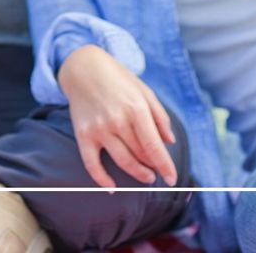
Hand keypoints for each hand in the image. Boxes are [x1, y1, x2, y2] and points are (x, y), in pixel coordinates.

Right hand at [57, 45, 176, 188]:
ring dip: (136, 174)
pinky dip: (102, 179)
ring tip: (146, 178)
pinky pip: (92, 164)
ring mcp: (99, 129)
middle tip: (159, 174)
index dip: (164, 165)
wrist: (84, 69)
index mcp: (136, 108)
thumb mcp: (144, 90)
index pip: (153, 145)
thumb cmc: (119, 79)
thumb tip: (169, 141)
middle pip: (139, 154)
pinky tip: (112, 187)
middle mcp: (118, 120)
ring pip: (121, 161)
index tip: (172, 179)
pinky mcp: (83, 135)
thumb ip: (159, 116)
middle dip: (152, 168)